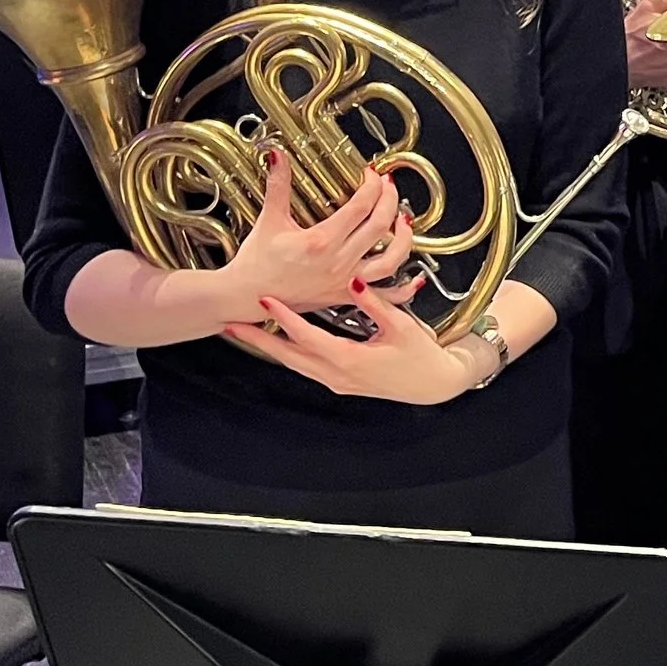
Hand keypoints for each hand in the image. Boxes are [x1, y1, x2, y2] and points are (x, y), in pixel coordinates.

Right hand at [219, 152, 413, 316]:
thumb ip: (277, 186)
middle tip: (389, 185)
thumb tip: (277, 156)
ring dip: (403, 240)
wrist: (245, 297)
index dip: (372, 187)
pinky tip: (414, 278)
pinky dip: (404, 290)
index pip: (360, 207)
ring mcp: (344, 281)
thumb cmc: (256, 262)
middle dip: (390, 201)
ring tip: (404, 220)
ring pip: (390, 261)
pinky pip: (383, 297)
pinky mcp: (345, 296)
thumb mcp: (269, 220)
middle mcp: (337, 262)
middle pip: (379, 227)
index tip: (371, 174)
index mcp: (320, 241)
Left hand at [221, 279, 489, 405]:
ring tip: (245, 331)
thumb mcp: (401, 326)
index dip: (284, 317)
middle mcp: (337, 375)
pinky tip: (279, 342)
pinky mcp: (341, 383)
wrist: (436, 385)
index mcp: (350, 360)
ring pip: (293, 363)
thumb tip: (353, 280)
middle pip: (287, 355)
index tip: (265, 300)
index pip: (307, 336)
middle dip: (257, 339)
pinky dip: (288, 352)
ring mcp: (337, 382)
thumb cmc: (423, 356)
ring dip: (268, 347)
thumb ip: (375, 303)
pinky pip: (305, 366)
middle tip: (230, 323)